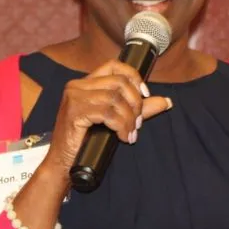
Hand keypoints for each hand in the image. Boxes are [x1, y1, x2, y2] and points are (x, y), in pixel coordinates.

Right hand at [41, 59, 172, 178]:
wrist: (63, 163)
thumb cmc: (86, 142)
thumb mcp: (114, 121)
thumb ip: (138, 109)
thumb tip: (166, 101)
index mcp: (85, 83)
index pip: (114, 65)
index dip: (133, 76)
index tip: (145, 93)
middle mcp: (77, 86)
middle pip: (118, 82)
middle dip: (135, 103)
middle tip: (137, 123)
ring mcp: (74, 98)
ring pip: (115, 98)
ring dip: (129, 118)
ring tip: (130, 133)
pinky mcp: (75, 112)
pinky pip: (108, 113)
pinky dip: (121, 126)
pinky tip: (123, 137)